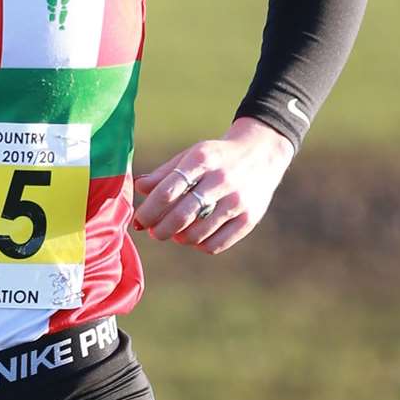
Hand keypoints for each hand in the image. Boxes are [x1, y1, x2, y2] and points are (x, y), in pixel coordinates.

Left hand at [131, 118, 293, 254]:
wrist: (261, 154)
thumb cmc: (215, 158)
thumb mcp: (190, 156)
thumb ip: (163, 174)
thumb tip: (138, 188)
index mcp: (201, 160)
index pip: (167, 191)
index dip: (148, 211)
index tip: (139, 220)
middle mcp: (221, 180)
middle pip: (181, 215)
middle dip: (160, 229)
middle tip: (153, 232)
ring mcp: (237, 201)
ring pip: (197, 233)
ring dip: (178, 238)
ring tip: (174, 233)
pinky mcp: (250, 218)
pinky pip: (216, 244)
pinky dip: (199, 245)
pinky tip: (195, 237)